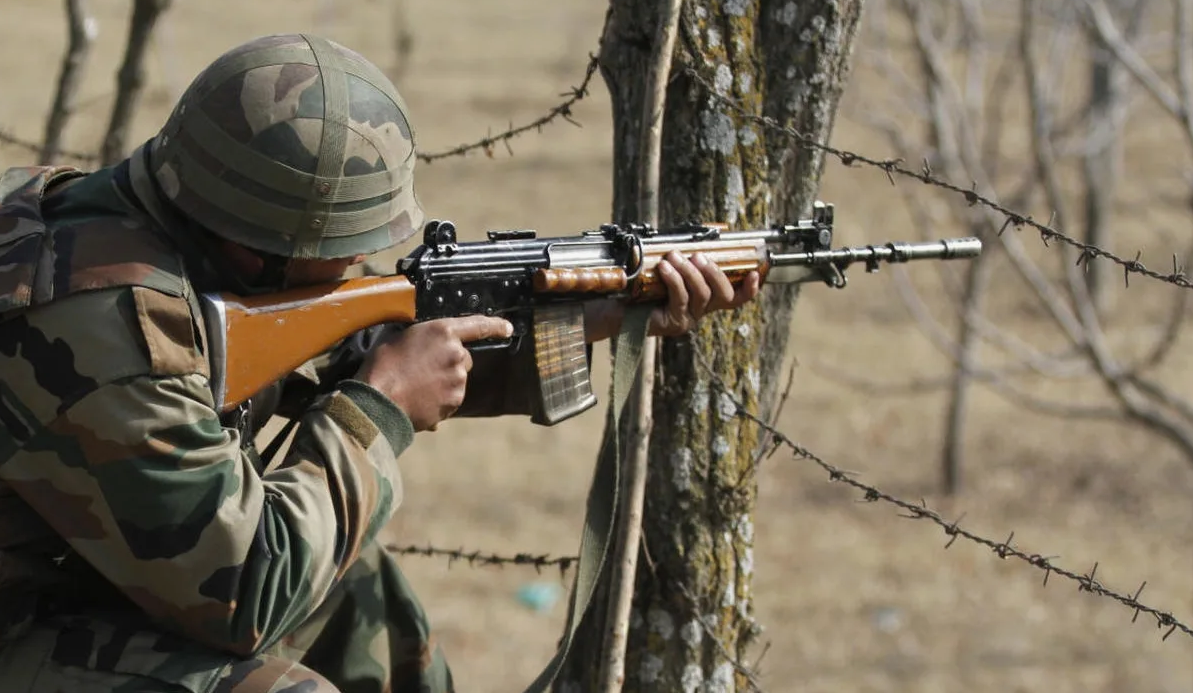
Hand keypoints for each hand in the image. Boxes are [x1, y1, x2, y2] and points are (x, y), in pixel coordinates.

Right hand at [354, 316, 512, 430]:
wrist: (377, 401)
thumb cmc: (381, 365)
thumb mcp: (398, 338)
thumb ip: (421, 339)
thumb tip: (423, 348)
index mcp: (443, 332)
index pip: (478, 325)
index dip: (495, 326)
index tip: (508, 328)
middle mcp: (457, 355)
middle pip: (463, 358)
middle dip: (448, 363)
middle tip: (422, 369)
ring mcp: (458, 381)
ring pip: (456, 380)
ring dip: (442, 383)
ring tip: (415, 386)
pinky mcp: (454, 402)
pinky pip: (450, 400)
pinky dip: (439, 400)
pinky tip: (418, 399)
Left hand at [582, 252, 761, 341]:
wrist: (616, 304)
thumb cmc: (641, 283)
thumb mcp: (668, 267)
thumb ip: (686, 259)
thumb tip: (699, 240)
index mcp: (704, 298)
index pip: (735, 298)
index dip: (749, 288)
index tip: (755, 272)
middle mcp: (699, 311)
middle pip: (723, 295)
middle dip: (714, 271)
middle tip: (698, 256)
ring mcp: (687, 319)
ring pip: (702, 295)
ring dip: (691, 272)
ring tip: (675, 257)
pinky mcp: (673, 323)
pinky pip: (681, 298)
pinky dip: (675, 279)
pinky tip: (665, 269)